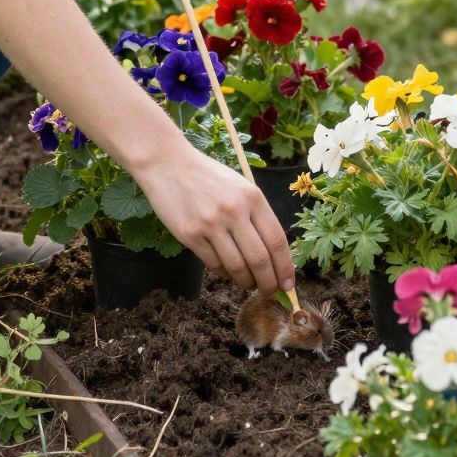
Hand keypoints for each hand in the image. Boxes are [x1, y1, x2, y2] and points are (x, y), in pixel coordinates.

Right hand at [138, 147, 296, 293]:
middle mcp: (234, 211)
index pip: (277, 240)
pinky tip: (227, 271)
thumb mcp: (240, 187)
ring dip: (246, 282)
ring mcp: (211, 224)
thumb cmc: (208, 177)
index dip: (285, 267)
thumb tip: (273, 255)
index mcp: (253, 197)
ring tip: (249, 284)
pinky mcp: (190, 234)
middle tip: (271, 292)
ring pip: (236, 267)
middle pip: (259, 259)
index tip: (288, 284)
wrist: (168, 164)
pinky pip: (213, 264)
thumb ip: (256, 216)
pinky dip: (224, 273)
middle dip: (268, 283)